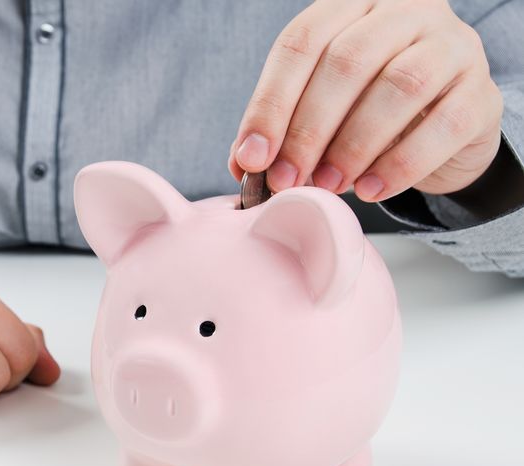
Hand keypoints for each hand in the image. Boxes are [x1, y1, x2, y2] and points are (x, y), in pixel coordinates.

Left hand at [229, 0, 502, 201]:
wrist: (443, 132)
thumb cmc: (368, 113)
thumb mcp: (322, 112)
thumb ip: (282, 129)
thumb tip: (243, 164)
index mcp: (351, 6)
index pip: (302, 42)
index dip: (271, 102)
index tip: (252, 157)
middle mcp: (404, 12)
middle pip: (347, 61)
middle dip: (308, 129)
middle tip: (287, 180)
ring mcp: (450, 46)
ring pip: (398, 85)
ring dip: (352, 145)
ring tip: (327, 185)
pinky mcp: (481, 92)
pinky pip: (443, 125)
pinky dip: (401, 163)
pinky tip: (371, 189)